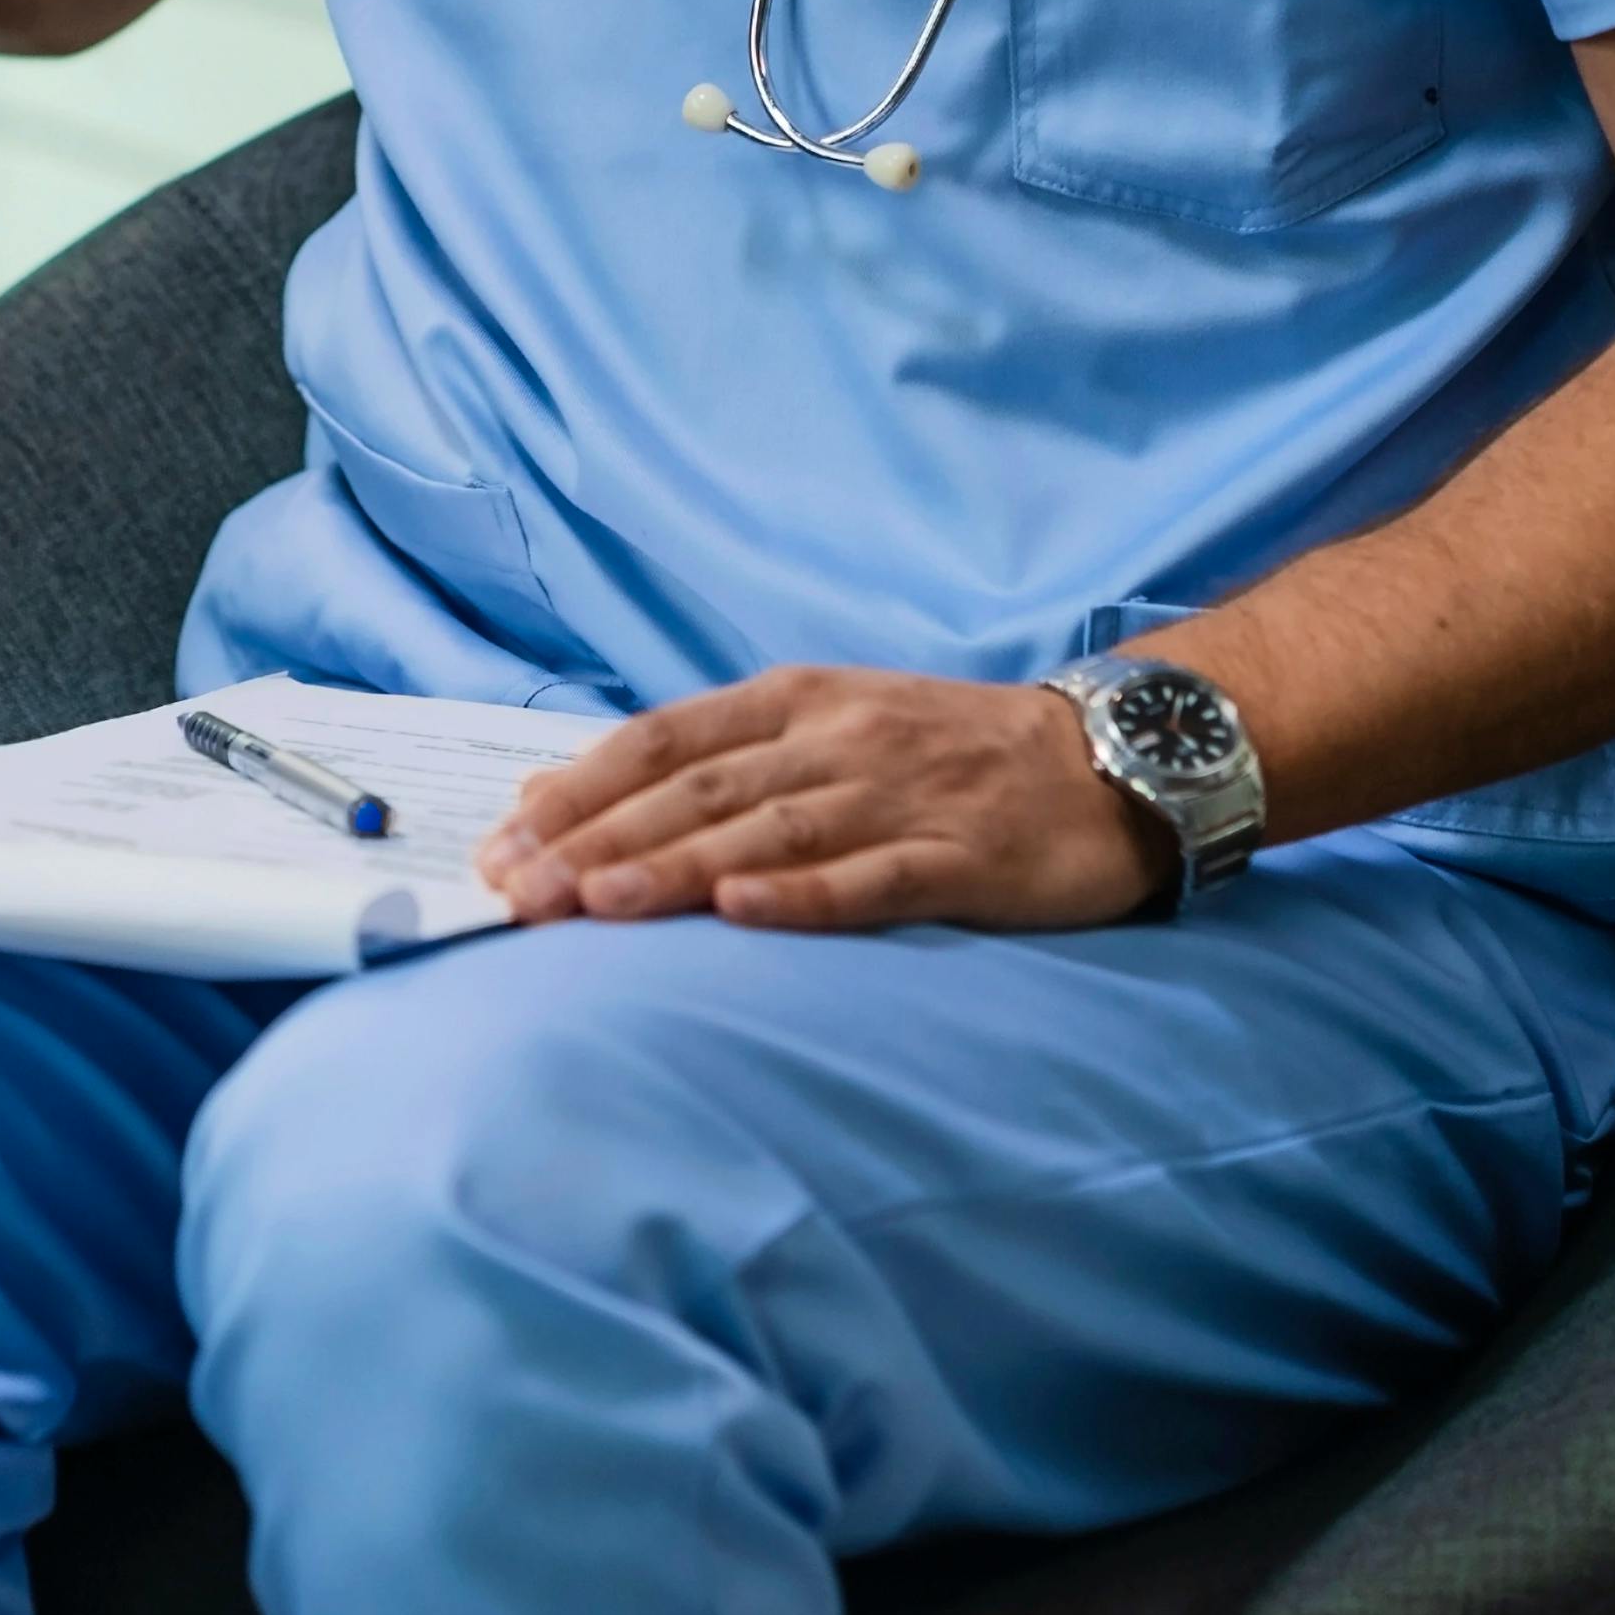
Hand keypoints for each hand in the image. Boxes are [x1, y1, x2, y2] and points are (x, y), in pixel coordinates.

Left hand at [471, 667, 1173, 936]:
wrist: (1112, 755)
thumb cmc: (941, 751)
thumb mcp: (818, 729)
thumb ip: (701, 761)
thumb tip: (562, 792)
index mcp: (791, 702)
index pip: (660, 740)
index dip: (578, 790)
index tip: (501, 840)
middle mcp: (834, 738)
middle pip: (695, 790)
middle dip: (596, 841)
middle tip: (516, 891)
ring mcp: (901, 794)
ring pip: (767, 829)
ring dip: (674, 865)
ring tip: (594, 902)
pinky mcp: (967, 856)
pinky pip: (875, 876)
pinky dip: (804, 894)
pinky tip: (742, 912)